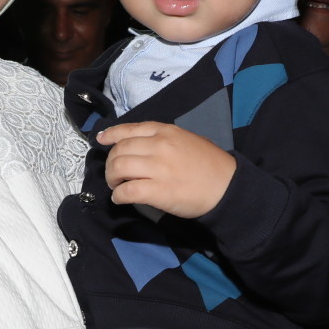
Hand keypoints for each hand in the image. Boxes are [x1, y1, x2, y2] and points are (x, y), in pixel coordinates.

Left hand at [97, 122, 237, 219]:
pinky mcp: (158, 191)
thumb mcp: (187, 139)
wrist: (227, 186)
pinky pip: (127, 191)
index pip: (129, 130)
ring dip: (112, 179)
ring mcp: (158, 168)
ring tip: (116, 186)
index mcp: (166, 132)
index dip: (111, 135)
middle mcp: (159, 146)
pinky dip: (118, 195)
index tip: (101, 140)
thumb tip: (139, 146)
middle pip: (120, 150)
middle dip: (110, 163)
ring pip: (119, 168)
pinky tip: (121, 198)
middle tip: (114, 174)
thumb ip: (163, 139)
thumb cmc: (209, 164)